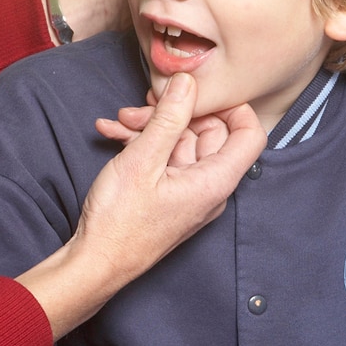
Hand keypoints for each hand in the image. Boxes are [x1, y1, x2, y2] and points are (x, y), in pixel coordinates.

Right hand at [16, 73, 264, 339]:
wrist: (95, 262)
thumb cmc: (120, 221)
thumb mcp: (142, 160)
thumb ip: (169, 118)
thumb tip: (188, 82)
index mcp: (215, 181)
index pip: (250, 134)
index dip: (232, 106)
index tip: (199, 90)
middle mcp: (209, 187)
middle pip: (210, 133)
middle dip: (175, 111)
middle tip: (142, 104)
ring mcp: (188, 191)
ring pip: (181, 142)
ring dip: (151, 125)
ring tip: (119, 120)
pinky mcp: (169, 193)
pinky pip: (165, 158)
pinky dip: (143, 142)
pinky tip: (112, 133)